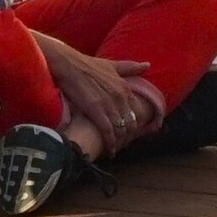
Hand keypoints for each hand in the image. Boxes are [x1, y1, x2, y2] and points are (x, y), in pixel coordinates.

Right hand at [44, 42, 168, 158]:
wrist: (68, 65)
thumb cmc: (88, 64)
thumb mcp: (112, 65)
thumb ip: (130, 68)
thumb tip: (148, 65)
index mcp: (125, 88)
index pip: (138, 112)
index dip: (135, 125)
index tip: (129, 133)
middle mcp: (120, 97)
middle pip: (131, 124)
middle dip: (128, 137)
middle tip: (122, 144)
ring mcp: (109, 104)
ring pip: (121, 130)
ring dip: (119, 143)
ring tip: (115, 150)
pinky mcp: (96, 111)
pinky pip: (108, 132)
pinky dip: (110, 143)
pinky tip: (109, 151)